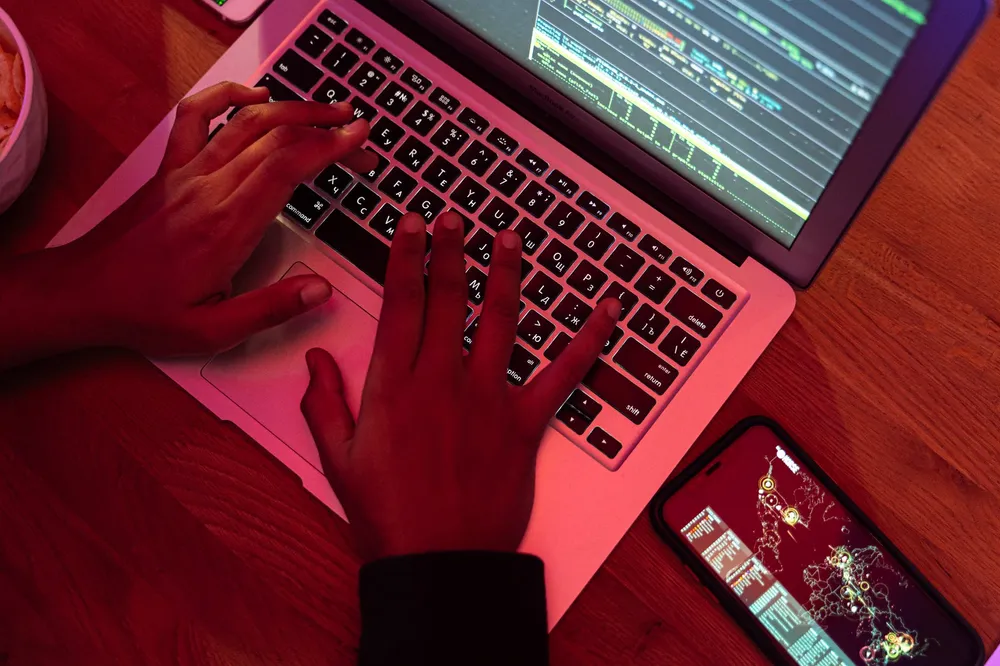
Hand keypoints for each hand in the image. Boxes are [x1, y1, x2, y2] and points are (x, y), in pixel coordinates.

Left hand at [1, 82, 376, 366]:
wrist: (84, 292)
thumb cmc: (145, 312)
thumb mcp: (213, 331)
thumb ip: (271, 310)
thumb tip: (320, 290)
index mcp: (226, 228)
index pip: (286, 168)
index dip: (328, 146)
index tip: (360, 138)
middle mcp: (209, 190)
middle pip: (276, 139)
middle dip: (326, 129)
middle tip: (360, 135)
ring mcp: (188, 173)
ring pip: (245, 123)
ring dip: (292, 109)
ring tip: (329, 109)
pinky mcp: (171, 169)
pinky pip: (196, 117)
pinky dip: (227, 97)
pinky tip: (256, 96)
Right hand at [300, 210, 619, 559]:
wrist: (440, 563)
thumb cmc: (389, 517)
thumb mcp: (338, 461)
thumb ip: (325, 403)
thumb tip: (316, 360)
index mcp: (394, 386)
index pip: (401, 304)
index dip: (407, 257)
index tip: (413, 225)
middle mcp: (442, 381)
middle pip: (449, 299)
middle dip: (452, 250)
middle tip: (456, 218)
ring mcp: (487, 399)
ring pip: (500, 320)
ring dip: (506, 274)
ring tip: (509, 239)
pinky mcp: (524, 424)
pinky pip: (562, 374)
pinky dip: (587, 341)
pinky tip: (604, 311)